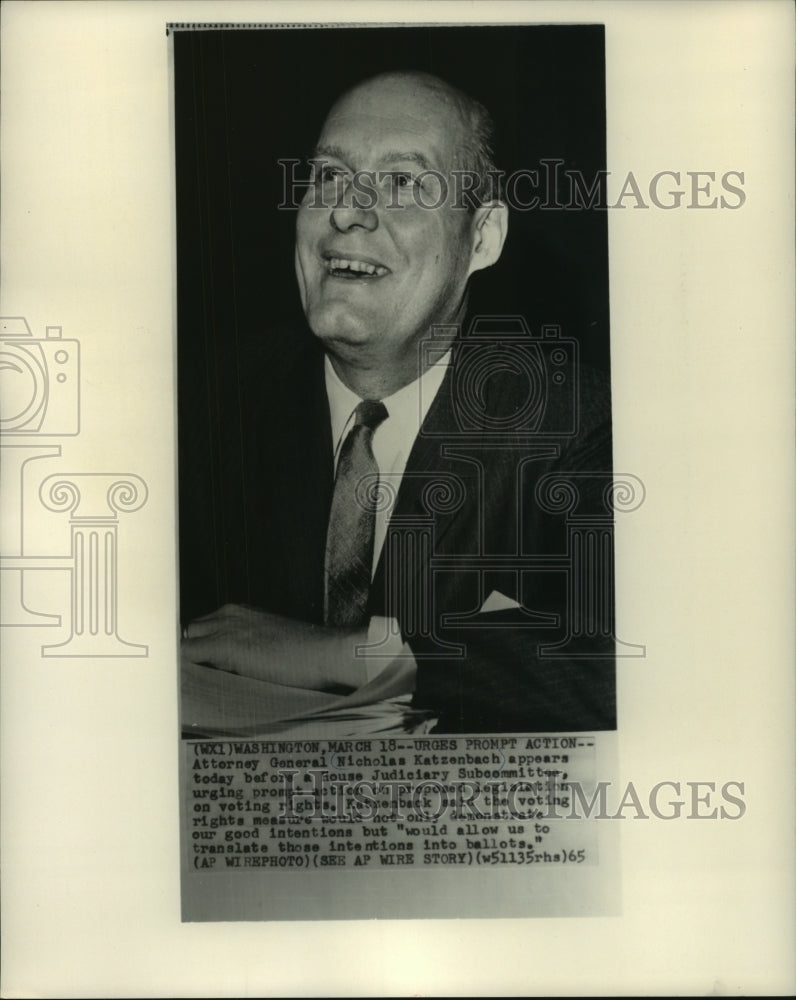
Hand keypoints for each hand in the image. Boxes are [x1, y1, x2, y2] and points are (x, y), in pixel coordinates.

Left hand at [181, 604, 367, 690]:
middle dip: (190, 653)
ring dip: (187, 662)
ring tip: (192, 686)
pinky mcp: (224, 645)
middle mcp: (229, 614)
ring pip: (186, 642)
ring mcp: (225, 627)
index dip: (198, 648)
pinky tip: (189, 686)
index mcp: (240, 612)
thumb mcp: (270, 641)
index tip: (197, 667)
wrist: (324, 653)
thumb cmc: (304, 655)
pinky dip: (184, 669)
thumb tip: (227, 667)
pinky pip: (187, 654)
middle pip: (190, 632)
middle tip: (194, 678)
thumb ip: (246, 646)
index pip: (202, 628)